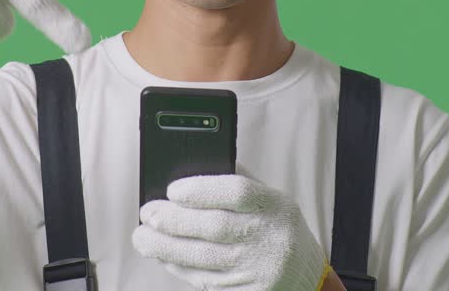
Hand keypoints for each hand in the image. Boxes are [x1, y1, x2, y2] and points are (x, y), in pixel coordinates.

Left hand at [132, 162, 331, 290]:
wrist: (306, 276)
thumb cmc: (278, 229)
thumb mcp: (271, 199)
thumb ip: (238, 181)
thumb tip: (190, 169)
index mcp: (275, 205)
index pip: (237, 192)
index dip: (201, 190)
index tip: (172, 189)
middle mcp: (269, 237)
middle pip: (214, 227)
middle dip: (173, 220)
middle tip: (148, 214)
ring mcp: (258, 269)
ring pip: (204, 258)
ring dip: (166, 248)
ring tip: (143, 238)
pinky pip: (206, 281)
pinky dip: (179, 268)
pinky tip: (165, 257)